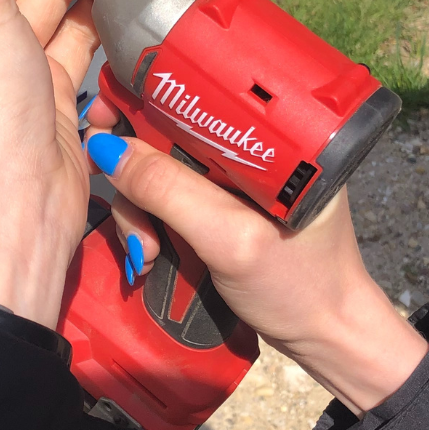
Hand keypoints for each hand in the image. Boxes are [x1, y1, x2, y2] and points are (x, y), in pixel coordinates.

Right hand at [84, 98, 426, 413]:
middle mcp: (249, 146)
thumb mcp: (230, 240)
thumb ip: (170, 192)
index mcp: (271, 134)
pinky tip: (151, 254)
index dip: (142, 95)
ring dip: (138, 210)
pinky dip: (149, 222)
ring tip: (147, 254)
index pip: (195, 91)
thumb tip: (105, 147)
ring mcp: (233, 179)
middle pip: (166, 132)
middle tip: (130, 217)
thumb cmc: (298, 287)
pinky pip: (168, 199)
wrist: (325, 338)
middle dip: (134, 173)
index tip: (103, 119)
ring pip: (160, 170)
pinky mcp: (221, 207)